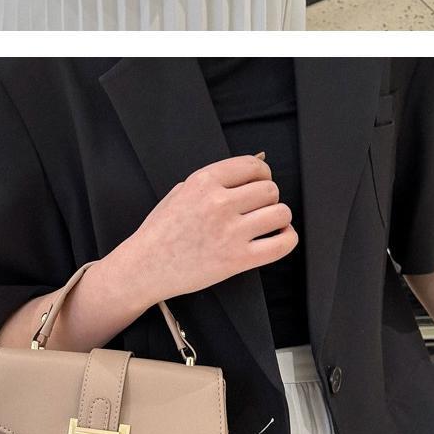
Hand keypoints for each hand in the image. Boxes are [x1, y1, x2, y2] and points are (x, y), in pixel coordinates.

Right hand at [98, 154, 297, 317]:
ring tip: (269, 223)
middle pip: (270, 189)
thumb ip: (214, 181)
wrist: (145, 267)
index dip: (263, 173)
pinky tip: (280, 237)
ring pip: (280, 212)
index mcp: (204, 182)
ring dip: (279, 217)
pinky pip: (282, 244)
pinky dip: (288, 238)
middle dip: (269, 197)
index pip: (253, 165)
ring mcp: (230, 232)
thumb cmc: (160, 232)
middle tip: (259, 207)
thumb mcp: (181, 192)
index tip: (261, 182)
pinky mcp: (237, 260)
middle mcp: (219, 203)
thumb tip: (250, 172)